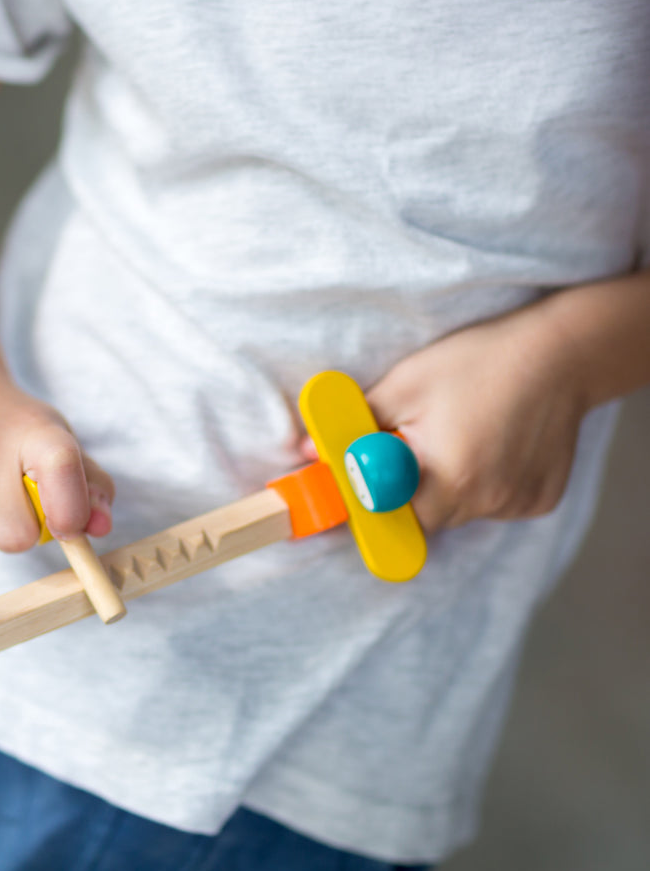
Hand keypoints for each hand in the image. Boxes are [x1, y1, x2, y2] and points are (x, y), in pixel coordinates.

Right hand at [0, 363, 114, 561]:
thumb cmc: (15, 430)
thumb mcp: (61, 443)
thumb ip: (92, 488)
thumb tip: (99, 528)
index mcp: (36, 431)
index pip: (63, 473)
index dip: (70, 513)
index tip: (66, 525)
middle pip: (15, 538)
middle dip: (18, 532)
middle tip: (9, 501)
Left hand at [302, 303, 588, 532]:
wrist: (562, 353)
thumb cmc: (478, 361)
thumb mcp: (406, 383)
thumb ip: (358, 424)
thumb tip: (308, 450)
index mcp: (447, 475)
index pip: (388, 516)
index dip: (370, 500)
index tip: (361, 485)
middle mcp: (484, 500)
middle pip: (423, 517)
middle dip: (409, 489)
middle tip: (416, 446)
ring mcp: (514, 504)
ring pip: (459, 511)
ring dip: (448, 485)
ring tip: (461, 434)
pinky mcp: (537, 501)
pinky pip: (494, 503)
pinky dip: (485, 482)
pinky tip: (493, 443)